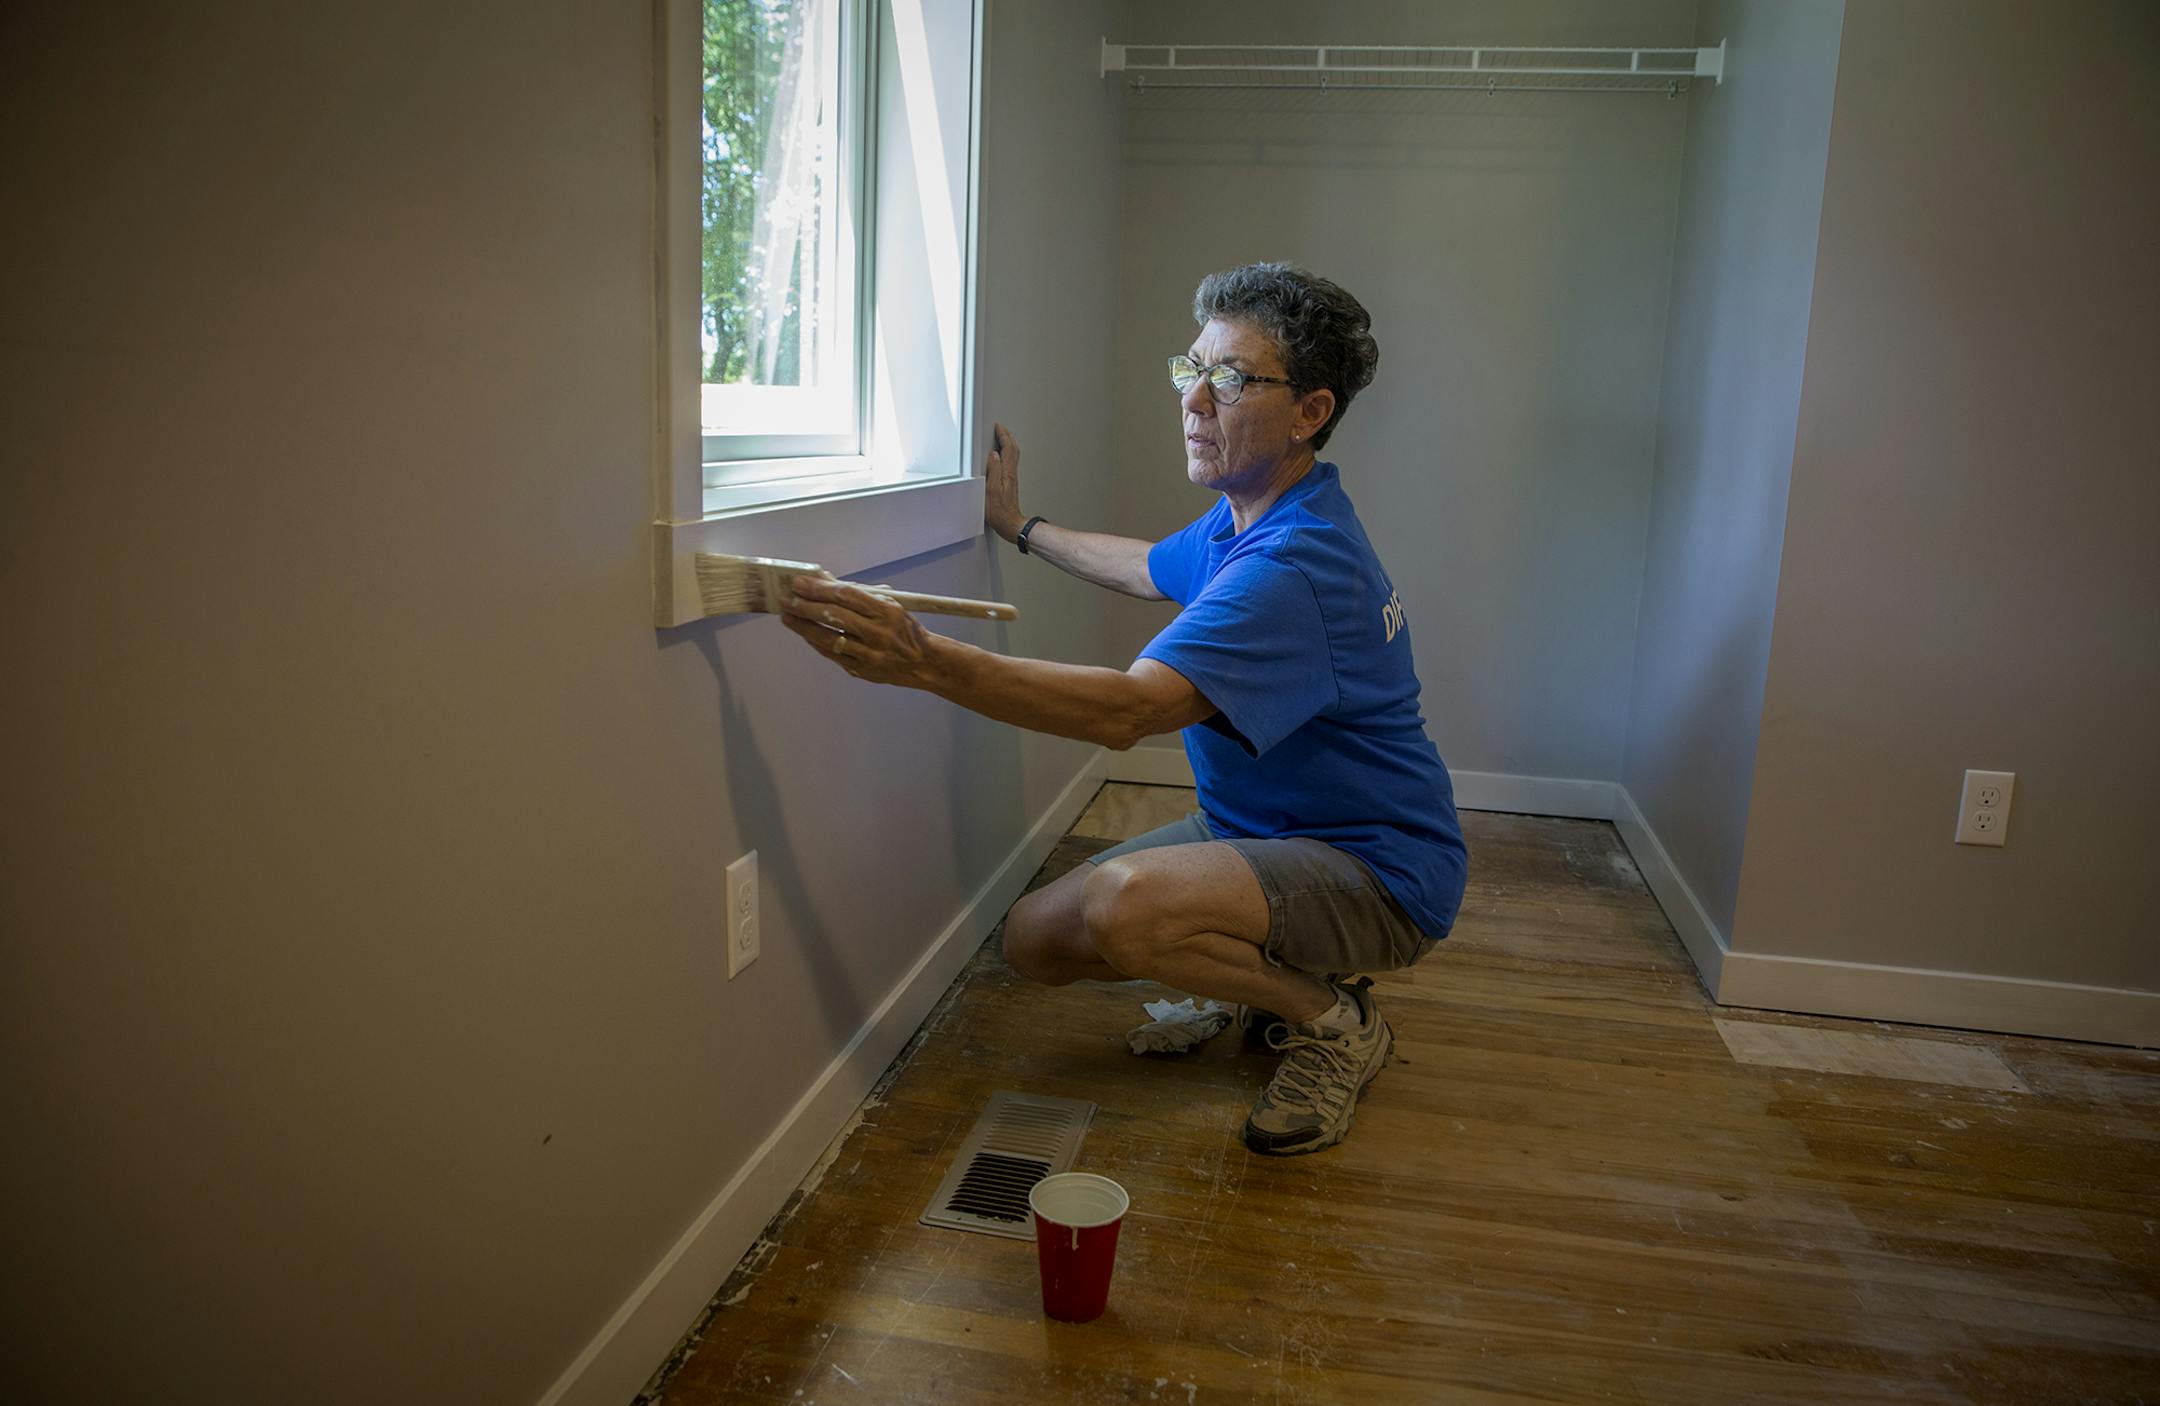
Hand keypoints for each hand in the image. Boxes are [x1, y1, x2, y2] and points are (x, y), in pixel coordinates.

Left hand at [778, 575, 936, 687]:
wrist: (923, 662)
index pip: (847, 595)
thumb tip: (826, 582)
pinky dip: (815, 642)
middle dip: (805, 606)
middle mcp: (879, 634)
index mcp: (888, 612)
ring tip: (787, 616)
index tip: (799, 582)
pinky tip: (804, 633)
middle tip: (786, 599)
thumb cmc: (904, 629)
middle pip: (834, 616)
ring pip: (829, 639)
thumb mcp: (891, 605)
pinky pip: (832, 655)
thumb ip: (861, 595)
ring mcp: (870, 655)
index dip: (819, 588)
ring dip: (803, 626)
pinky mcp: (862, 671)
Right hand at [982, 421, 1022, 542]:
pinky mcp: (1010, 483)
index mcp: (1007, 472)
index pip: (1008, 448)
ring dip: (1008, 443)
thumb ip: (993, 470)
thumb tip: (993, 454)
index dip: (1003, 435)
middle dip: (1007, 436)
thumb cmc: (999, 511)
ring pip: (1013, 455)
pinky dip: (1007, 453)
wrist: (1009, 523)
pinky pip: (1010, 462)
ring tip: (1002, 437)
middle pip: (1013, 449)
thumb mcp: (992, 490)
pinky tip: (1002, 455)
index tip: (998, 426)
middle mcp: (1011, 473)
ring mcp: (1011, 478)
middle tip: (1000, 428)